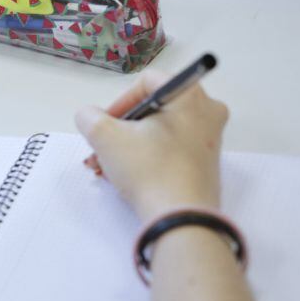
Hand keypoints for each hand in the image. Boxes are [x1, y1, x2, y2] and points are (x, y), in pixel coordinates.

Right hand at [74, 70, 228, 223]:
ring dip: (128, 146)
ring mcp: (209, 139)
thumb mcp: (106, 138)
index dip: (120, 101)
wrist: (180, 218)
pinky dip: (146, 157)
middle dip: (120, 129)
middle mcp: (207, 112)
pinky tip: (124, 177)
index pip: (147, 82)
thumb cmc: (148, 169)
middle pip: (153, 108)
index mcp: (190, 95)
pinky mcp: (205, 164)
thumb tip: (89, 116)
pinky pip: (170, 149)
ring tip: (105, 167)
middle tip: (102, 148)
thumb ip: (89, 117)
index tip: (105, 126)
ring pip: (159, 131)